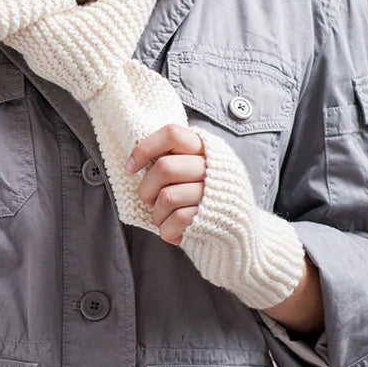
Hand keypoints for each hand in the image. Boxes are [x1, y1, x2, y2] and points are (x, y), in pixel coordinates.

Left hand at [125, 123, 205, 245]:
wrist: (237, 222)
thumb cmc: (203, 191)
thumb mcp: (192, 166)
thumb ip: (171, 159)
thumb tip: (134, 164)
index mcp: (202, 146)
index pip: (171, 134)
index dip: (145, 148)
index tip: (130, 168)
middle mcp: (209, 165)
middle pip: (164, 168)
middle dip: (146, 189)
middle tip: (148, 200)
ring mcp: (212, 190)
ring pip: (168, 196)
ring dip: (156, 213)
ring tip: (161, 219)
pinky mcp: (212, 214)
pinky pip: (179, 218)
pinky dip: (167, 229)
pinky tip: (170, 232)